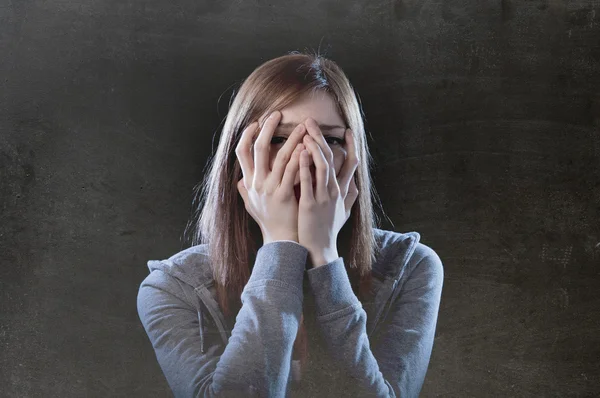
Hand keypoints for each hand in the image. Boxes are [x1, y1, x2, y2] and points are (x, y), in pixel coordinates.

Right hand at [236, 110, 307, 244]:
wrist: (281, 241)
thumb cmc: (269, 222)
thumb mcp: (252, 207)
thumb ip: (245, 192)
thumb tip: (240, 181)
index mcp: (249, 183)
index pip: (241, 152)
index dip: (247, 135)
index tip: (256, 122)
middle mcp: (256, 184)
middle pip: (258, 148)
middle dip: (267, 128)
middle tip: (277, 114)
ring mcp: (269, 189)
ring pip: (278, 157)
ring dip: (290, 139)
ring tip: (302, 127)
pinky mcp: (283, 195)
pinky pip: (292, 171)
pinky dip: (298, 157)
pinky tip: (306, 147)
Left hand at [297, 118, 359, 265]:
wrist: (320, 250)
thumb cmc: (329, 230)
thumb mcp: (344, 212)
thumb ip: (349, 197)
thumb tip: (356, 186)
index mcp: (343, 191)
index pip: (352, 163)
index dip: (351, 146)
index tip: (348, 131)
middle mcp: (336, 191)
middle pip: (332, 158)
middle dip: (321, 138)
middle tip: (311, 121)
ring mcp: (324, 197)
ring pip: (322, 166)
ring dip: (314, 147)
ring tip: (305, 132)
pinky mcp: (311, 205)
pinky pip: (309, 182)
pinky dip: (305, 166)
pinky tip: (300, 153)